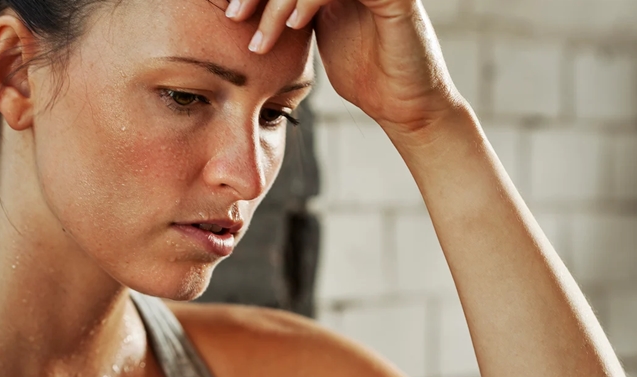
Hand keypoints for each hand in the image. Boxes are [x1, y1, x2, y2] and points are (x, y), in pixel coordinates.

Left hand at [226, 0, 465, 132]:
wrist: (407, 105)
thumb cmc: (367, 79)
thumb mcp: (318, 43)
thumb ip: (294, 21)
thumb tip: (252, 18)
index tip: (229, 14)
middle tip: (233, 17)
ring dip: (275, 3)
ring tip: (257, 39)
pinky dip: (307, 1)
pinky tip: (292, 27)